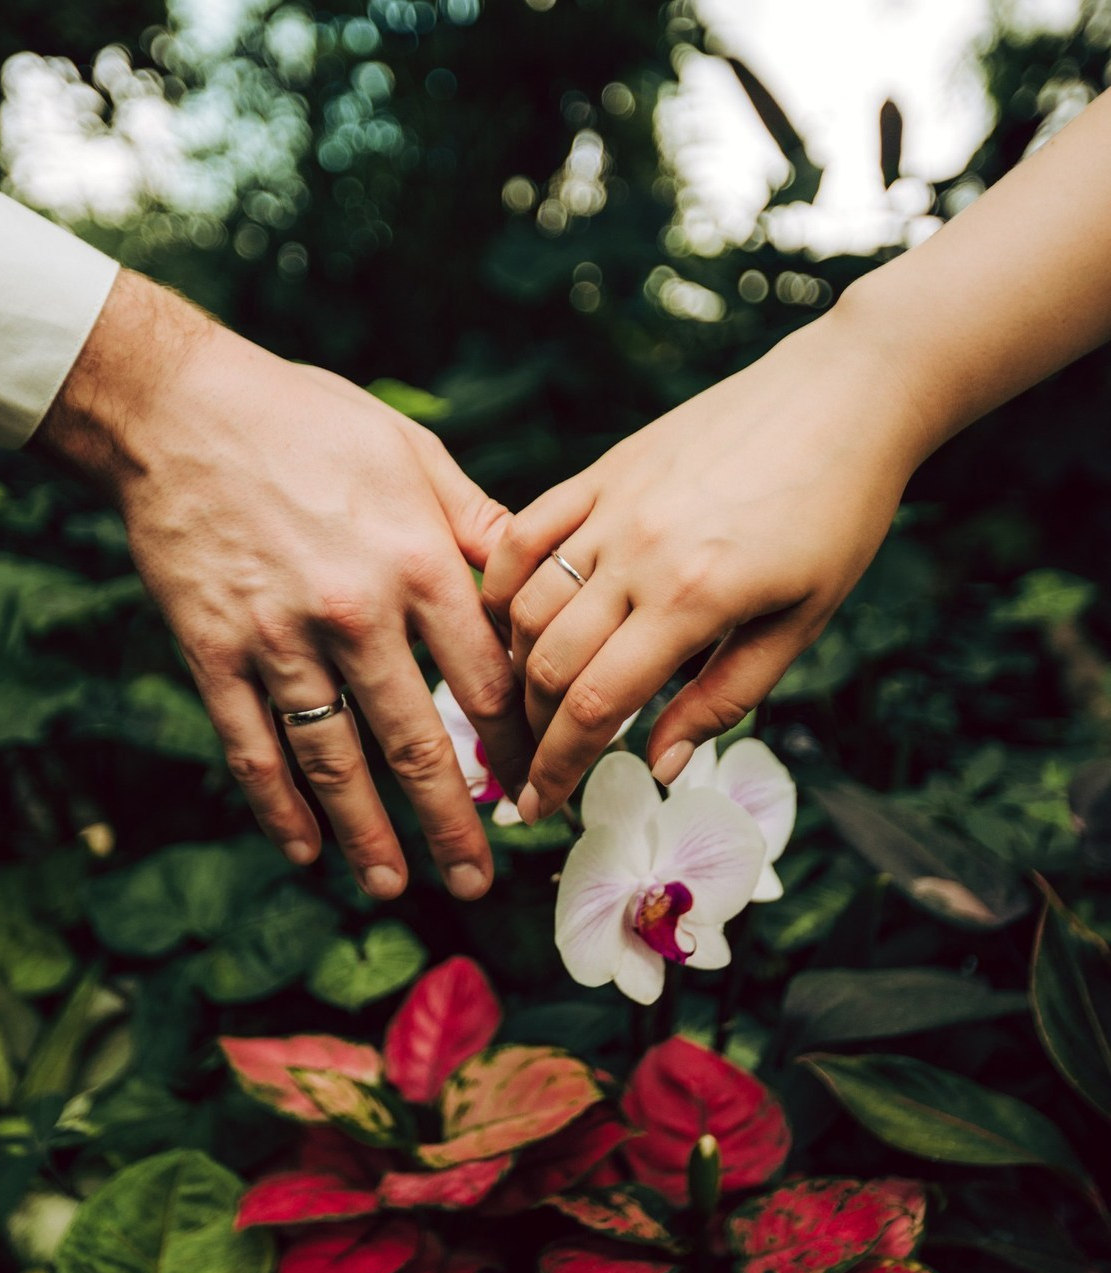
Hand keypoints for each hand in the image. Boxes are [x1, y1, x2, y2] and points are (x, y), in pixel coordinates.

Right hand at [35, 271, 530, 897]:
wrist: (180, 410)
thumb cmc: (310, 423)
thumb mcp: (413, 455)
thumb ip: (478, 526)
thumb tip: (535, 581)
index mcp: (419, 562)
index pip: (487, 682)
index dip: (515, 744)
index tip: (530, 783)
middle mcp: (356, 613)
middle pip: (419, 743)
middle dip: (453, 822)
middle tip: (477, 878)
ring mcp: (279, 640)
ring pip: (335, 762)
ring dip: (368, 834)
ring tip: (393, 885)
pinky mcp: (214, 652)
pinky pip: (252, 747)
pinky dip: (277, 806)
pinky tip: (304, 850)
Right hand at [482, 305, 929, 821]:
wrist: (845, 396)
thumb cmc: (840, 513)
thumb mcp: (803, 620)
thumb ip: (725, 695)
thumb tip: (662, 763)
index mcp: (694, 599)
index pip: (595, 705)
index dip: (560, 765)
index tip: (541, 804)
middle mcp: (638, 553)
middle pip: (546, 663)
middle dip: (531, 729)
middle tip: (536, 763)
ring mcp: (612, 506)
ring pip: (526, 603)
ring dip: (514, 664)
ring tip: (529, 700)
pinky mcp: (602, 471)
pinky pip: (524, 531)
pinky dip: (501, 581)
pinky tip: (506, 616)